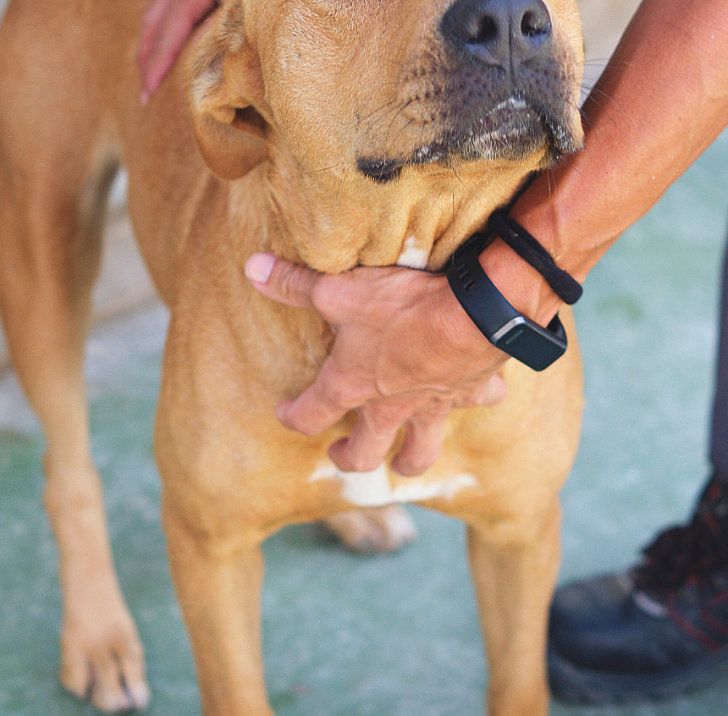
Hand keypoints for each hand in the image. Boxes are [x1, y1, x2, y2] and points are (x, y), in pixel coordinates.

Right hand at [138, 0, 286, 95]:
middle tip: (144, 89)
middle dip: (147, 57)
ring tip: (149, 59)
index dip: (157, 68)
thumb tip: (222, 60)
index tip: (147, 94)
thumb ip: (235, 24)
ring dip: (152, 30)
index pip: (167, 36)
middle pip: (155, 21)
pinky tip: (161, 13)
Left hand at [244, 252, 509, 475]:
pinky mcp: (472, 391)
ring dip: (408, 459)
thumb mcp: (339, 290)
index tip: (284, 412)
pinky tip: (472, 390)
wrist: (474, 312)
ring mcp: (432, 405)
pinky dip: (472, 399)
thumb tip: (252, 268)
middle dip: (348, 458)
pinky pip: (475, 403)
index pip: (309, 415)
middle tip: (340, 454)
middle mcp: (389, 407)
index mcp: (351, 386)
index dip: (292, 416)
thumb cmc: (401, 306)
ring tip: (401, 459)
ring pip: (420, 452)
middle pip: (364, 454)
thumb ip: (294, 284)